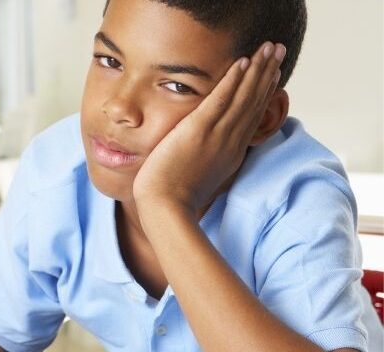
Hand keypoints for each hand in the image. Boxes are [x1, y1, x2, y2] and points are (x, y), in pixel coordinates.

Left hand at [132, 42, 285, 214]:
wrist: (167, 210)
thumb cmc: (177, 202)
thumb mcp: (202, 181)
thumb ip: (208, 166)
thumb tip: (207, 162)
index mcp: (231, 154)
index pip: (251, 118)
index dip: (263, 94)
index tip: (271, 76)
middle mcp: (231, 142)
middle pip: (254, 103)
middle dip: (267, 74)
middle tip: (278, 51)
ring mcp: (217, 136)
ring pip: (243, 97)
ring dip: (257, 70)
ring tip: (268, 48)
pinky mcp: (199, 130)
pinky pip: (221, 99)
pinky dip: (233, 81)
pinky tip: (242, 63)